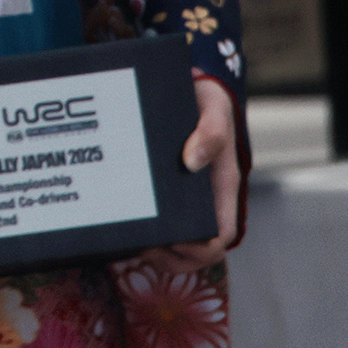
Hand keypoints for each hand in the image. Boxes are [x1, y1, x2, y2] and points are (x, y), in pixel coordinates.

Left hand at [135, 75, 241, 272]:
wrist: (193, 89)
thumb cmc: (206, 101)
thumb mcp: (214, 109)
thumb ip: (211, 132)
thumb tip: (193, 161)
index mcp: (222, 187)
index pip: (220, 235)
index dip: (198, 249)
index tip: (168, 242)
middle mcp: (207, 198)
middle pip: (199, 250)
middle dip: (171, 259)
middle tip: (139, 248)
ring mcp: (188, 198)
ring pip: (180, 243)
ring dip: (157, 252)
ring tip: (129, 242)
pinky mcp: (168, 191)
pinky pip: (164, 223)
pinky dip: (147, 233)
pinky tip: (124, 226)